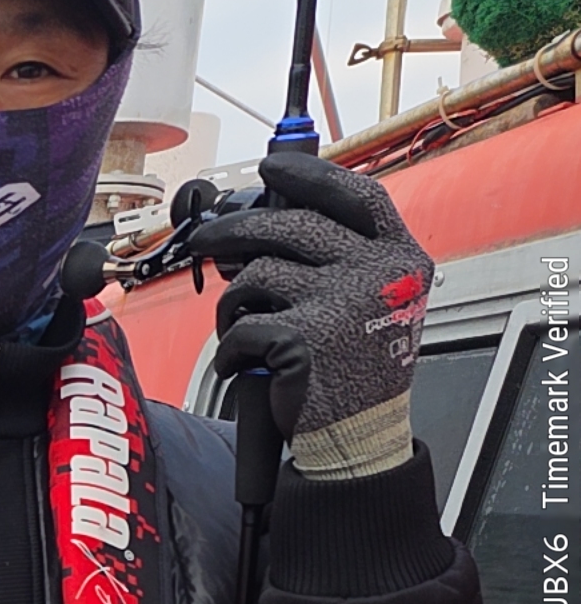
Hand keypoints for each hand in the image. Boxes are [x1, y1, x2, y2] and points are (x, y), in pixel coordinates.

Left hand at [190, 152, 434, 479]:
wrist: (359, 437)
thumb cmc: (354, 370)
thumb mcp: (369, 302)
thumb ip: (337, 258)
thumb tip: (262, 219)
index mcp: (399, 258)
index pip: (355, 195)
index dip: (310, 174)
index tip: (272, 165)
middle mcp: (377, 273)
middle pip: (290, 226)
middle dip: (233, 231)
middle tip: (204, 241)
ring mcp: (341, 302)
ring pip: (256, 274)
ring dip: (234, 303)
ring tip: (240, 326)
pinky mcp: (302, 338)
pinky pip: (241, 325)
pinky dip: (231, 348)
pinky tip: (244, 364)